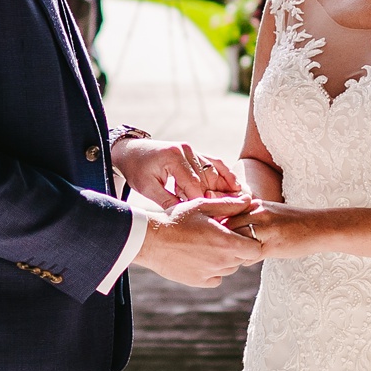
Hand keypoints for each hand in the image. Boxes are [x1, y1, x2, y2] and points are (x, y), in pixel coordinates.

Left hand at [112, 138, 242, 205]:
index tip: (211, 219)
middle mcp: (186, 151)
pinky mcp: (195, 152)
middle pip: (206, 180)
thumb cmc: (137, 171)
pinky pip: (214, 163)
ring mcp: (192, 150)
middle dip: (214, 199)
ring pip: (213, 172)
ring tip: (239, 203)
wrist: (131, 153)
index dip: (202, 203)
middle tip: (226, 216)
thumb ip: (168, 201)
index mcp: (173, 158)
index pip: (193, 185)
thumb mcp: (148, 189)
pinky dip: (225, 174)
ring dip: (224, 188)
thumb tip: (187, 216)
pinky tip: (236, 186)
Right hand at [135, 196, 261, 286]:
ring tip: (208, 245)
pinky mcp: (198, 281)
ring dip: (225, 259)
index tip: (239, 233)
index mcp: (227, 242)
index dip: (251, 241)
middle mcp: (222, 261)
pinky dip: (213, 270)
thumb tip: (249, 200)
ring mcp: (210, 273)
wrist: (151, 240)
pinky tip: (201, 258)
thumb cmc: (176, 219)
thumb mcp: (203, 206)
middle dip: (238, 248)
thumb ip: (230, 205)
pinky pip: (216, 278)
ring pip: (230, 269)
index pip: (255, 249)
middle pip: (243, 259)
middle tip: (222, 236)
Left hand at [228, 199, 326, 258]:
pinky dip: (245, 259)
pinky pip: (249, 255)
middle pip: (228, 227)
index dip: (221, 227)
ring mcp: (265, 229)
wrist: (319, 227)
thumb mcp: (271, 211)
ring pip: (236, 241)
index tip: (221, 236)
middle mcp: (258, 214)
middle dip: (223, 239)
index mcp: (257, 204)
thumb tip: (231, 228)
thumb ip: (252, 216)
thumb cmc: (293, 221)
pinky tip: (249, 260)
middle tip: (224, 250)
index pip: (228, 214)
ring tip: (236, 256)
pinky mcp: (271, 245)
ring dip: (234, 251)